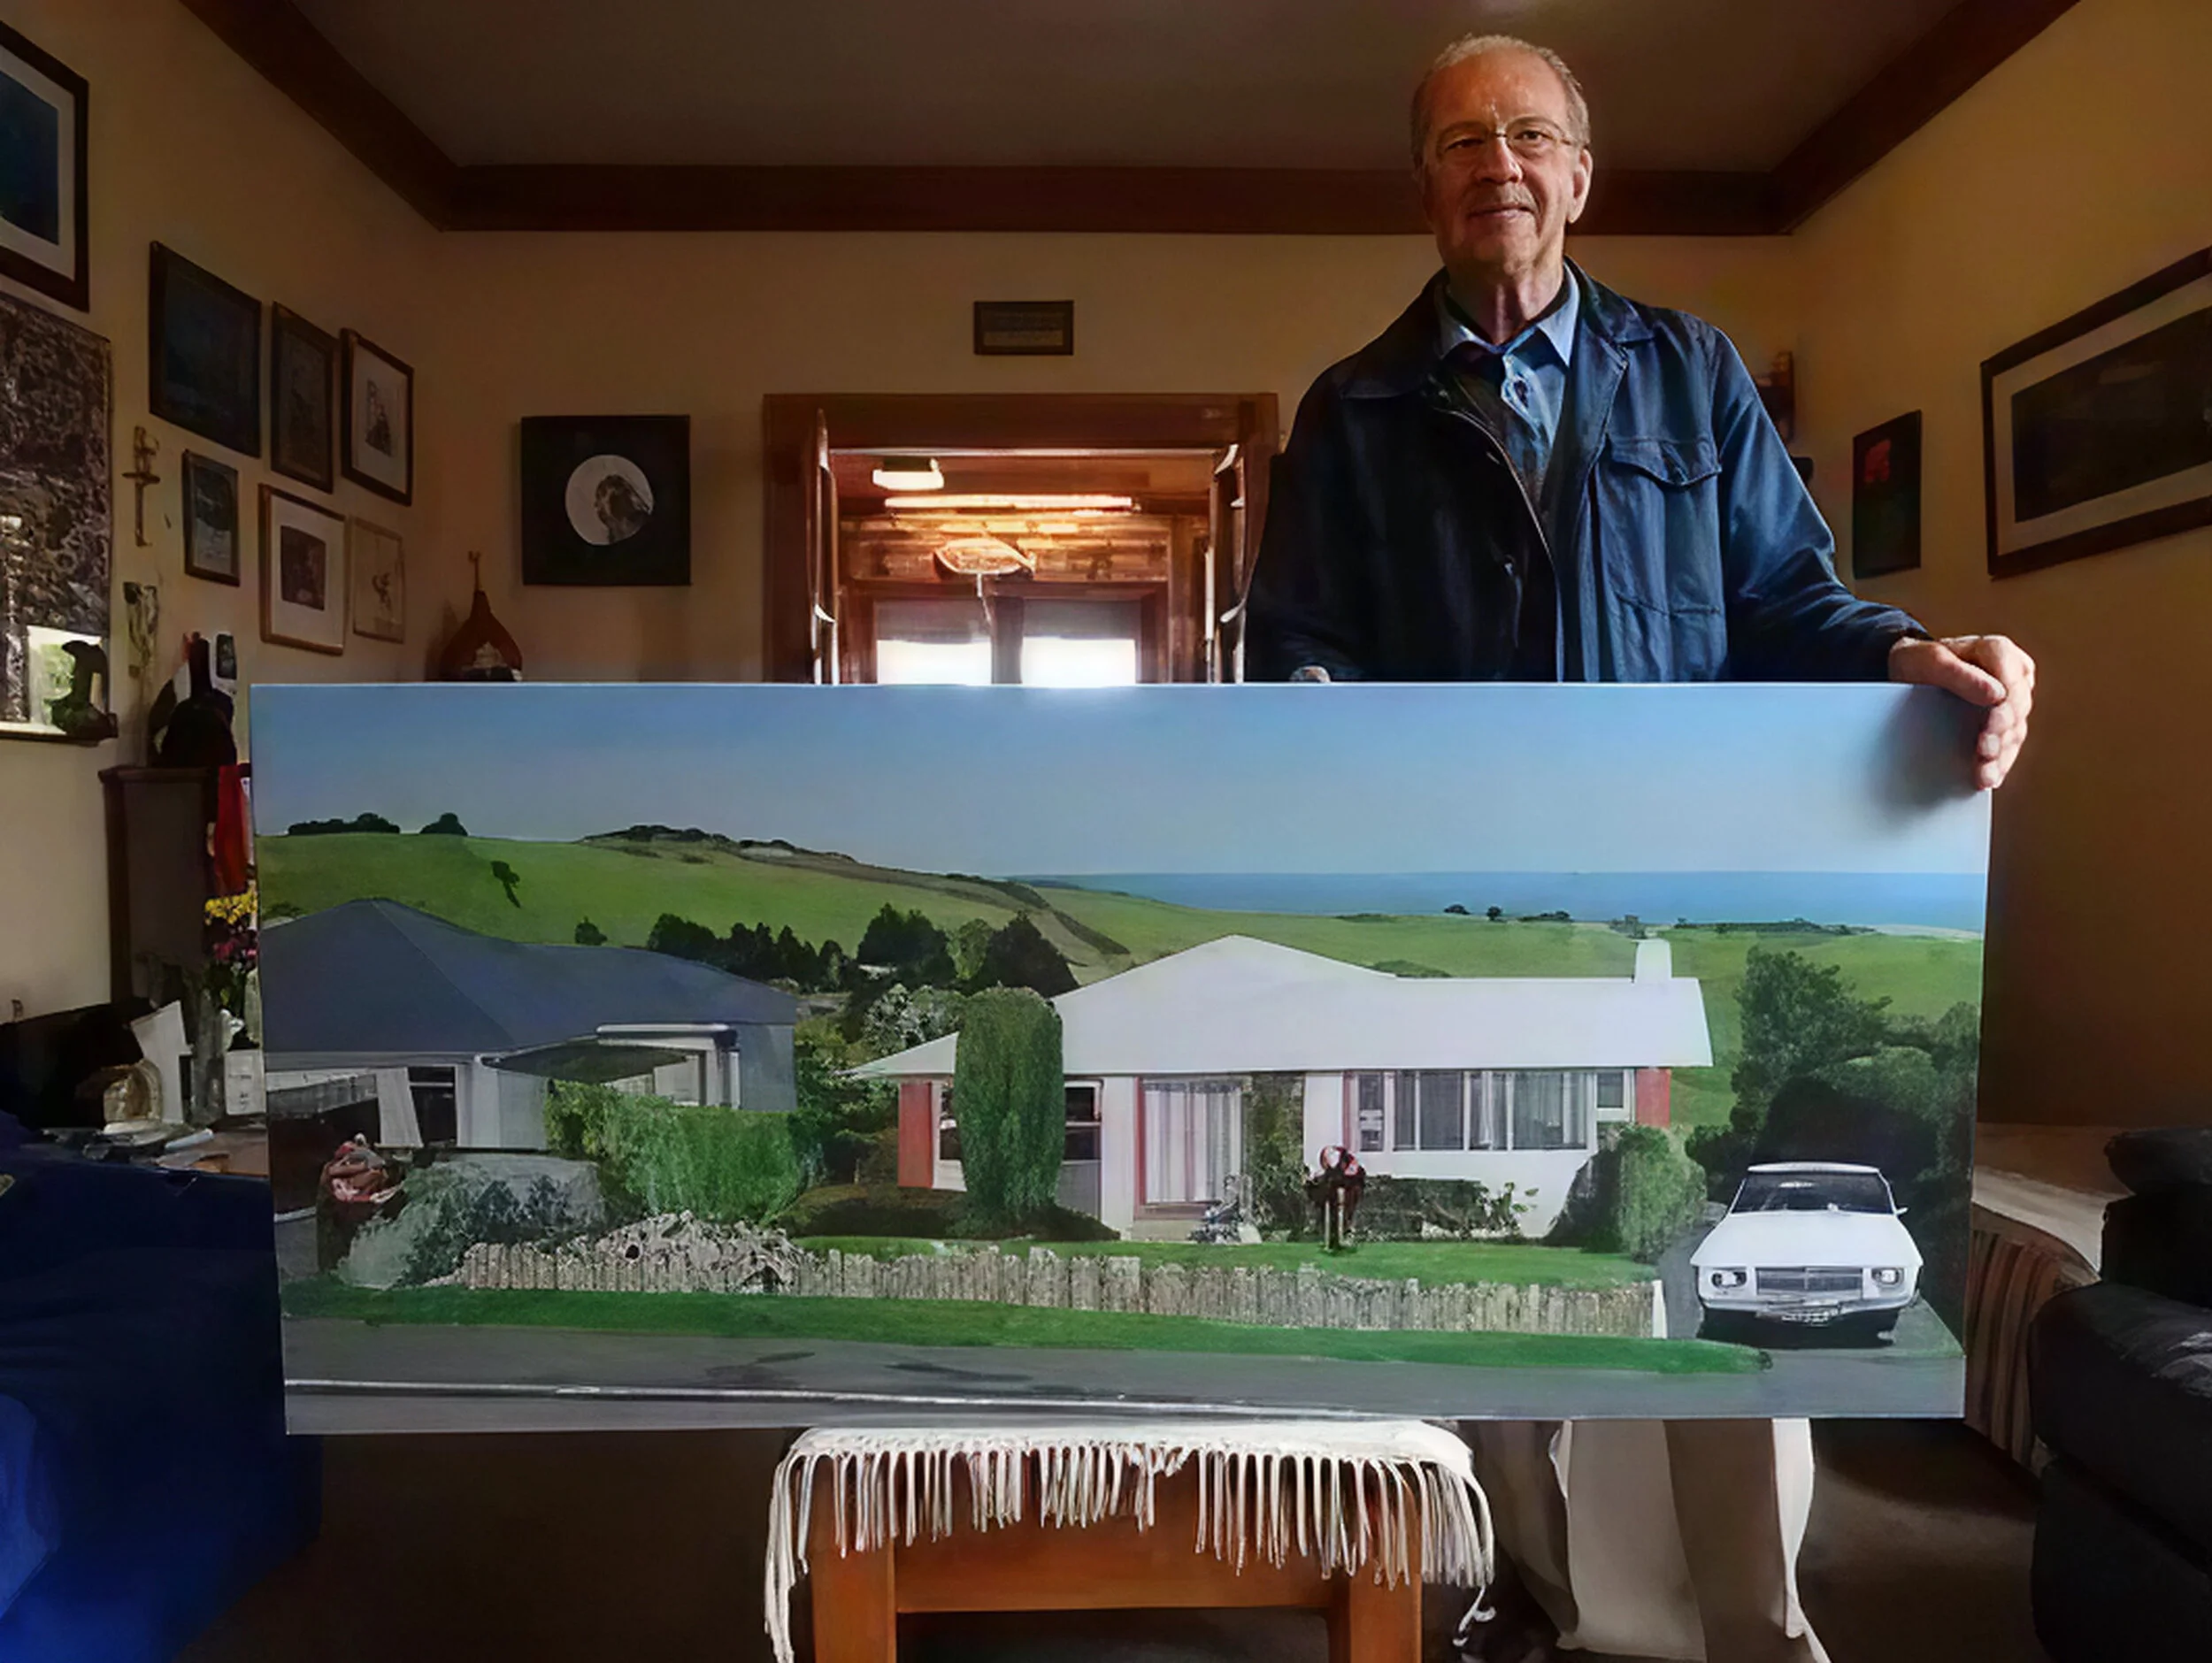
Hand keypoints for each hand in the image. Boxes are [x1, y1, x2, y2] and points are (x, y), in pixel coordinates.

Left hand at [1887, 632, 2034, 789]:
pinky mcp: (2005, 722)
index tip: (1992, 726)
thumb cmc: (1919, 662)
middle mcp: (2011, 675)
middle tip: (1984, 754)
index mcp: (1998, 652)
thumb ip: (1959, 674)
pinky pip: (2008, 745)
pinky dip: (1998, 764)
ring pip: (2014, 731)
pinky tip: (1988, 778)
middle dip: (2000, 735)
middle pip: (2016, 709)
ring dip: (2000, 756)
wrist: (1909, 676)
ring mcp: (2011, 700)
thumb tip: (1995, 694)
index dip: (2005, 706)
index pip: (2011, 680)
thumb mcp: (1928, 661)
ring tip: (1984, 774)